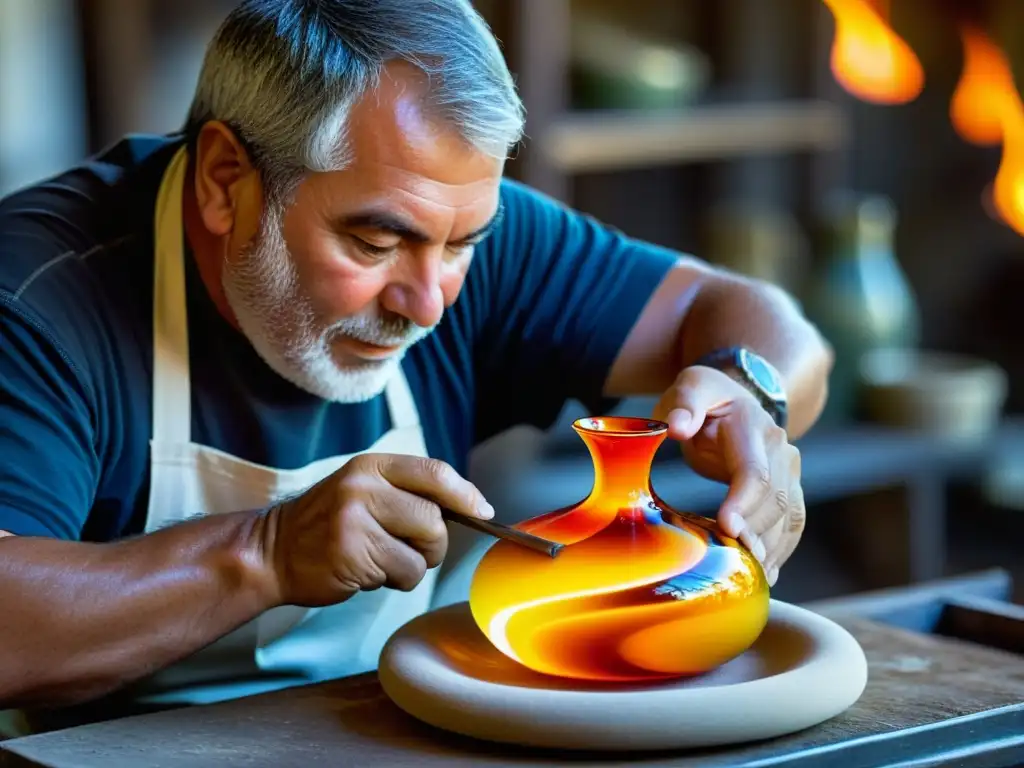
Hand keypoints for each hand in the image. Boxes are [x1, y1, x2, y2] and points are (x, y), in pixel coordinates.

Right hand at [259, 454, 494, 606]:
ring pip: (423, 552)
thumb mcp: (363, 490)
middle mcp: (364, 487)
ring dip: (411, 565)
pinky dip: (393, 581)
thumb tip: (470, 506)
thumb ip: (407, 492)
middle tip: (407, 549)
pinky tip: (365, 571)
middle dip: (433, 543)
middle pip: (435, 519)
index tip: (483, 510)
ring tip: (380, 559)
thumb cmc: (329, 524)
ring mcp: (355, 520)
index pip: (434, 472)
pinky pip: (404, 574)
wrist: (272, 551)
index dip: (465, 494)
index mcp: (372, 466)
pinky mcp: (352, 554)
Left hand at [653, 366, 804, 586]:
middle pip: (776, 499)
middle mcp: (780, 450)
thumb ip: (684, 404)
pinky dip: (782, 550)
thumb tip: (677, 427)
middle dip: (757, 533)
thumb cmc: (708, 395)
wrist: (738, 398)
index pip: (755, 471)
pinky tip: (768, 573)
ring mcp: (789, 471)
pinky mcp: (789, 489)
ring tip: (753, 575)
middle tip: (738, 560)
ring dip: (772, 548)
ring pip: (789, 516)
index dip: (744, 501)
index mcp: (753, 427)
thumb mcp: (692, 386)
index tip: (727, 526)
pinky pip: (792, 523)